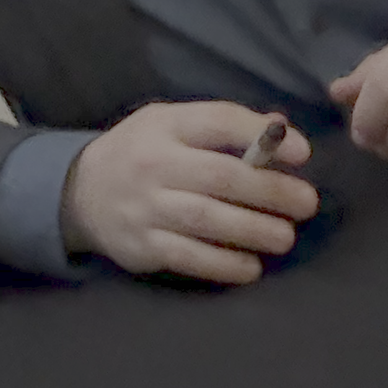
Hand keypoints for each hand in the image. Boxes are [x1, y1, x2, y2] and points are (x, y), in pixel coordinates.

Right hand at [60, 102, 318, 282]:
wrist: (81, 191)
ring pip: (208, 220)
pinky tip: (252, 265)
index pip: (218, 121)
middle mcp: (153, 164)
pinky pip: (190, 258)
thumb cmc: (143, 153)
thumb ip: (220, 126)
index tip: (302, 153)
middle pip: (221, 177)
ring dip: (255, 231)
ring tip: (285, 237)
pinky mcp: (142, 246)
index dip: (262, 135)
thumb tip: (280, 132)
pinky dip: (225, 264)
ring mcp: (145, 207)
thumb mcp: (171, 124)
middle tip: (306, 203)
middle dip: (271, 192)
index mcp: (164, 126)